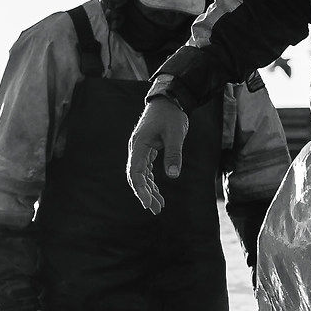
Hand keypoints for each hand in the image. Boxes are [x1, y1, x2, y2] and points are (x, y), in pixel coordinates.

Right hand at [125, 98, 188, 213]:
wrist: (169, 100)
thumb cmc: (171, 115)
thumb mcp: (175, 134)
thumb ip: (173, 154)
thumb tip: (173, 176)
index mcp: (139, 145)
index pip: (135, 172)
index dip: (140, 190)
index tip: (148, 203)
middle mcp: (137, 149)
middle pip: (136, 177)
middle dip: (144, 194)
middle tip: (155, 210)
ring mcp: (141, 150)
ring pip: (141, 175)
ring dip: (149, 191)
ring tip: (158, 207)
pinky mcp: (148, 150)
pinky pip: (146, 170)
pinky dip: (151, 182)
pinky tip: (157, 193)